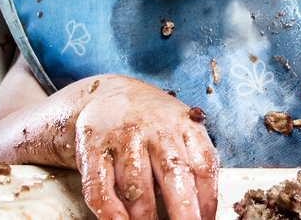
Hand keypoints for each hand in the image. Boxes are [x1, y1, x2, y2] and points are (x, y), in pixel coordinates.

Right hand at [74, 76, 217, 219]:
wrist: (107, 94)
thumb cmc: (153, 124)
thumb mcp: (181, 131)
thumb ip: (195, 164)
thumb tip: (201, 213)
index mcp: (185, 126)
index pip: (204, 166)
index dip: (207, 201)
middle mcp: (156, 130)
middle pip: (173, 173)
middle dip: (182, 210)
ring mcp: (124, 139)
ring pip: (136, 184)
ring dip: (145, 217)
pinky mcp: (93, 150)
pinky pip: (100, 187)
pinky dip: (110, 212)